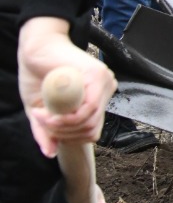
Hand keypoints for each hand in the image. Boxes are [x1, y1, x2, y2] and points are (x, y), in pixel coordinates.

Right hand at [17, 18, 117, 157]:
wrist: (36, 49)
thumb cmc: (39, 77)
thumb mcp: (42, 111)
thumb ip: (48, 131)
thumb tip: (51, 153)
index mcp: (97, 99)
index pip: (92, 131)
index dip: (68, 137)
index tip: (47, 129)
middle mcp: (105, 91)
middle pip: (91, 129)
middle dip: (62, 133)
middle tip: (41, 121)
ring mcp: (104, 82)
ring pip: (89, 122)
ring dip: (60, 126)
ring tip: (40, 115)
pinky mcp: (97, 75)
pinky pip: (88, 109)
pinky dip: (65, 118)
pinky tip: (46, 112)